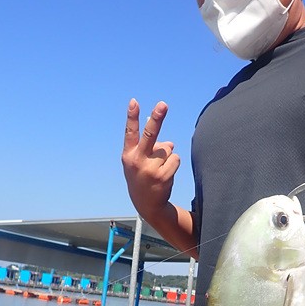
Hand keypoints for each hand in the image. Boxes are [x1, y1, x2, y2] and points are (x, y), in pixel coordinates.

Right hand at [121, 99, 180, 220]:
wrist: (147, 204)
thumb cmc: (143, 176)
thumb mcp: (140, 160)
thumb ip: (149, 145)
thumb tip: (164, 136)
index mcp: (128, 154)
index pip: (130, 132)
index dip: (132, 116)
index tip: (134, 101)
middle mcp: (137, 161)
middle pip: (150, 135)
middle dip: (157, 118)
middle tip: (163, 104)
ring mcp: (150, 169)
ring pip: (168, 149)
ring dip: (168, 156)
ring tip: (159, 169)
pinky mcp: (163, 176)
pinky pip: (175, 159)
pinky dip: (173, 164)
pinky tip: (165, 175)